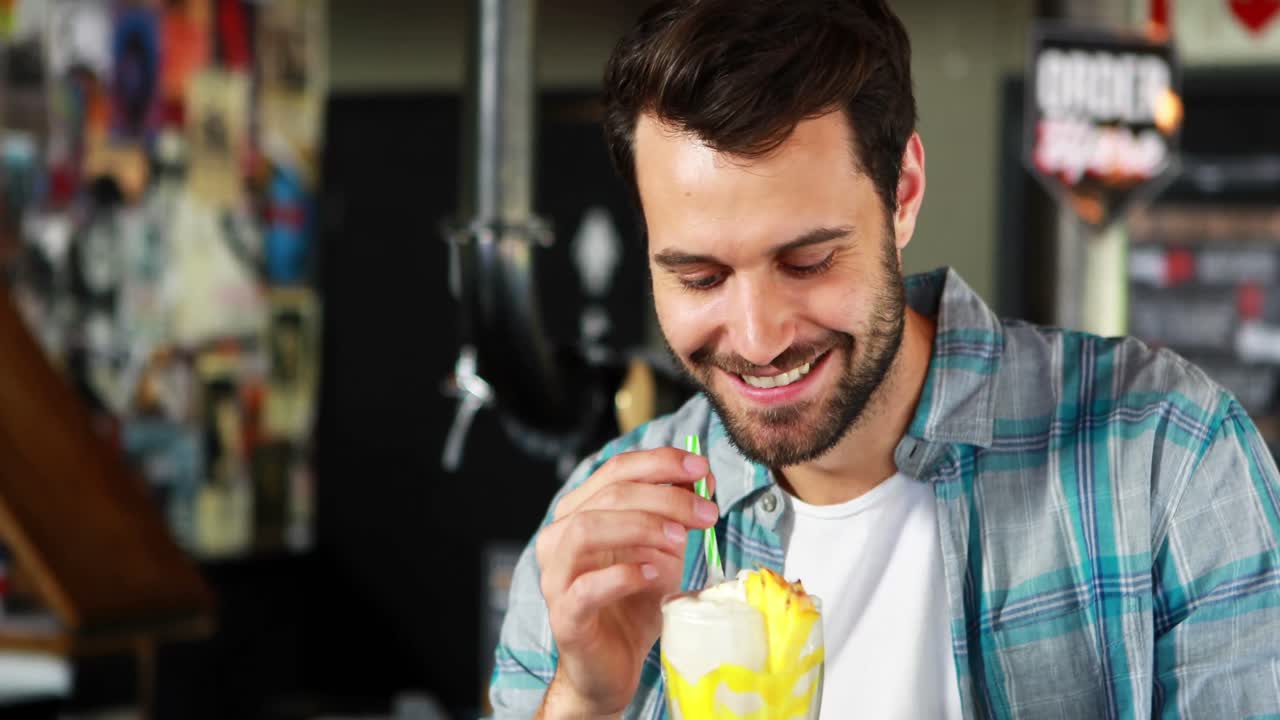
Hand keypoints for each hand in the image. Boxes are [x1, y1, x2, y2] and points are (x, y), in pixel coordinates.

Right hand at [535, 448, 718, 716]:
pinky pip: (587, 586)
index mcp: (579, 512)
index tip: (702, 469)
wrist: (613, 664)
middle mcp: (559, 537)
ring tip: (680, 539)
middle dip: (664, 496)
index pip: (616, 470)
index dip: (660, 463)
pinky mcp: (565, 616)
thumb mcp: (663, 549)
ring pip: (585, 529)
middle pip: (607, 495)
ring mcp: (556, 576)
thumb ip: (675, 514)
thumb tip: (703, 477)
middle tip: (706, 511)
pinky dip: (624, 574)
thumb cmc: (634, 602)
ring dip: (640, 526)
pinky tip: (654, 574)